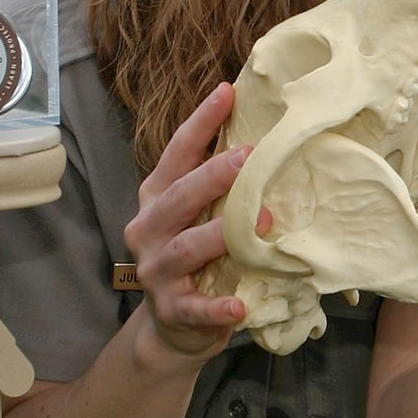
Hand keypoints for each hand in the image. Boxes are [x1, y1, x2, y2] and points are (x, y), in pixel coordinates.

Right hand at [123, 82, 264, 365]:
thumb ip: (220, 182)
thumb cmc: (200, 254)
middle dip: (212, 175)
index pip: (177, 154)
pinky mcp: (170, 309)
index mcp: (158, 197)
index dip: (201, 123)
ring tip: (264, 219)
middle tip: (249, 156)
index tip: (228, 92)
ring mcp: (156, 270)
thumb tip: (267, 133)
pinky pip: (194, 308)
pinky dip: (217, 308)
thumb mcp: (202, 212)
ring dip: (224, 233)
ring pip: (187, 247)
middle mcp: (149, 228)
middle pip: (179, 196)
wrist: (175, 325)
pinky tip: (240, 307)